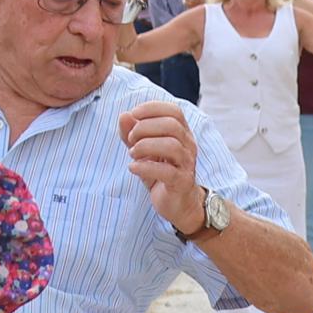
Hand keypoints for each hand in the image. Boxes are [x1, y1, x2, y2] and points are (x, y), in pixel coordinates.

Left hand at [116, 98, 203, 226]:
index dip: (152, 108)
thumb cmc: (161, 172)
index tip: (133, 115)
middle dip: (145, 128)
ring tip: (132, 154)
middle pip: (172, 125)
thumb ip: (132, 133)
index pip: (173, 111)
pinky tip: (133, 168)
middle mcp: (188, 145)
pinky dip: (145, 167)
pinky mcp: (181, 182)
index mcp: (182, 133)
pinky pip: (166, 171)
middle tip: (131, 139)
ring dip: (145, 146)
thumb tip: (124, 115)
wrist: (177, 203)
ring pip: (172, 146)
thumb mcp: (143, 150)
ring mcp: (187, 164)